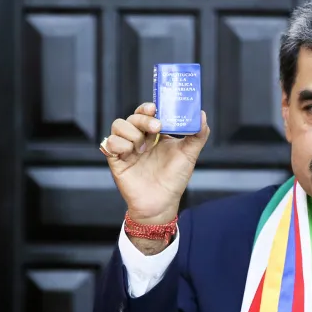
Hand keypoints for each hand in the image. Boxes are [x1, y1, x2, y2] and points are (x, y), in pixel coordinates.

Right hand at [101, 103, 209, 224]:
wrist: (161, 203)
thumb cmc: (174, 180)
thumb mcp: (189, 155)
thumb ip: (198, 134)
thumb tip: (202, 114)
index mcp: (155, 134)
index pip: (146, 112)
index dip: (147, 107)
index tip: (155, 108)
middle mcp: (140, 138)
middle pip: (133, 117)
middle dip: (143, 119)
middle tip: (156, 128)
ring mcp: (127, 148)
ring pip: (118, 125)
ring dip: (131, 132)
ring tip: (142, 148)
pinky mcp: (116, 160)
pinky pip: (109, 143)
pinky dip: (119, 144)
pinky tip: (130, 154)